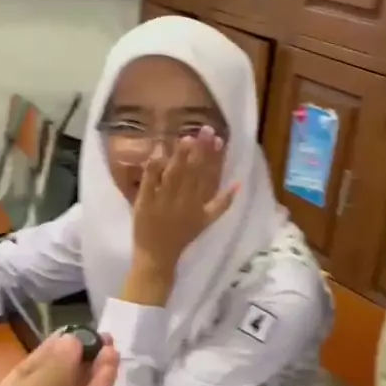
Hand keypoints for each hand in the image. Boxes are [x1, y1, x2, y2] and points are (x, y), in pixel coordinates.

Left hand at [133, 127, 238, 275]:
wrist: (158, 256)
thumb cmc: (182, 236)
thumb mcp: (207, 221)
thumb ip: (223, 203)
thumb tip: (239, 184)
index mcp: (200, 205)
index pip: (209, 176)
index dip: (214, 157)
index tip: (219, 138)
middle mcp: (185, 201)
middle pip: (194, 172)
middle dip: (200, 150)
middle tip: (205, 129)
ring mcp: (164, 201)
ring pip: (175, 175)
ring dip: (181, 156)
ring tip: (186, 138)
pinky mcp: (146, 203)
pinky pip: (150, 182)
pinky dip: (154, 168)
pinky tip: (157, 151)